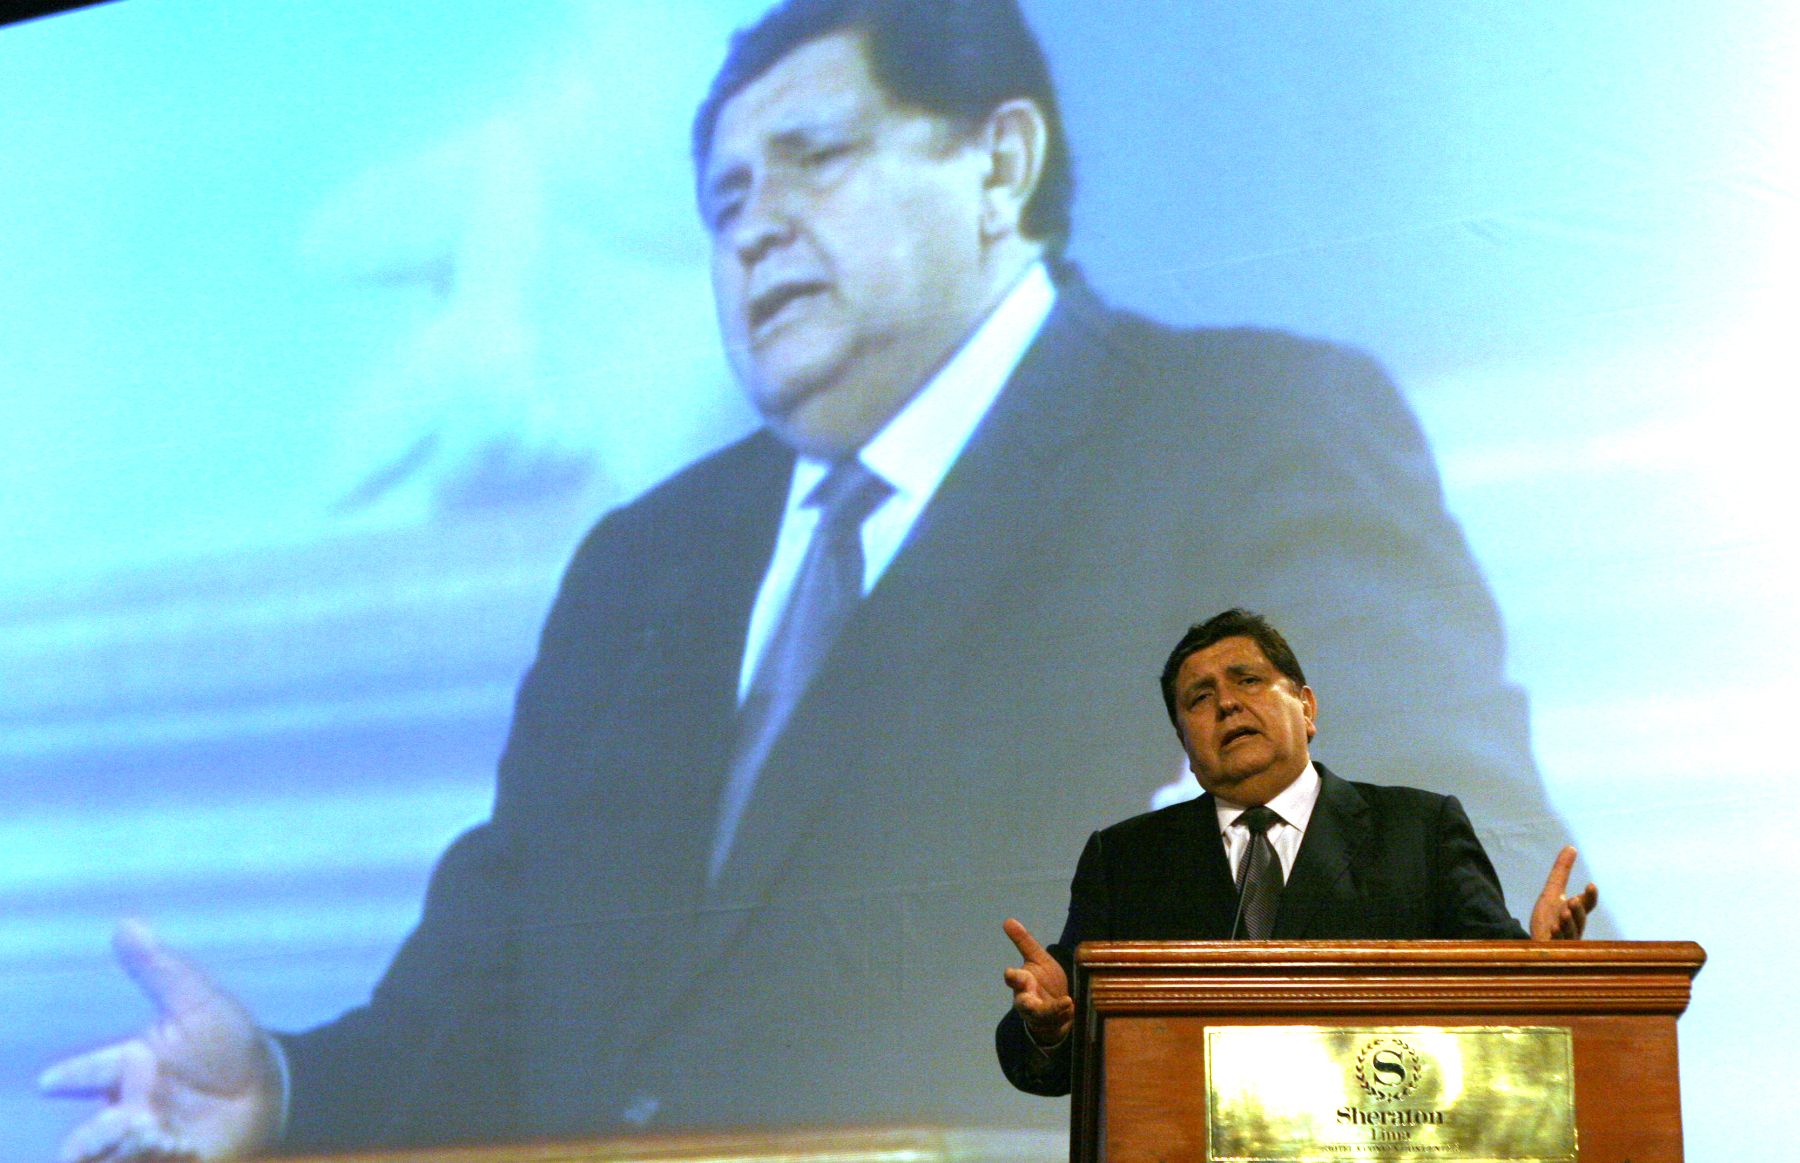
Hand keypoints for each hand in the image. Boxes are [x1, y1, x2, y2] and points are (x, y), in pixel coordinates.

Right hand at [39, 920, 282, 1161]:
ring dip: (122, 1151)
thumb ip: (159, 968)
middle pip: (87, 1137)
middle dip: (96, 1135)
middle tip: (131, 1118)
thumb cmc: (231, 1042)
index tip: (52, 1080)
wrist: (276, 1084)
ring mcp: (149, 1141)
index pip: (91, 1070)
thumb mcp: (198, 1002)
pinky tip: (179, 1146)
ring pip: (109, 1159)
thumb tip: (126, 923)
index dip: (72, 1074)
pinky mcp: (174, 1162)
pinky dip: (156, 1161)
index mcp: (129, 1068)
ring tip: (154, 1130)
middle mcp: (131, 1109)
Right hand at [1002, 918, 1073, 1047]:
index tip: (1010, 973)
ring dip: (1053, 1010)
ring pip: (1042, 1015)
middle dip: (1026, 1003)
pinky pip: (1057, 1021)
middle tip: (1030, 1003)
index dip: (1012, 976)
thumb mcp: (1037, 958)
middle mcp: (1027, 1000)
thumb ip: (1024, 942)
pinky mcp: (1052, 1025)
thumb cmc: (1045, 980)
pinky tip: (1072, 1006)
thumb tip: (1008, 920)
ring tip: (1067, 1002)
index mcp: (1022, 981)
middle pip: (1023, 1003)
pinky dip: (1065, 1013)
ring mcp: (1039, 1015)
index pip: (1013, 978)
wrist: (1059, 1007)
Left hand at [1530, 846, 1598, 939]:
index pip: (1587, 905)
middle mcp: (1574, 928)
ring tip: (1564, 913)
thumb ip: (1561, 872)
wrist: (1535, 946)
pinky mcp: (1554, 952)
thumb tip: (1571, 847)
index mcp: (1575, 914)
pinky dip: (1557, 938)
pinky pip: (1558, 946)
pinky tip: (1553, 930)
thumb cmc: (1548, 919)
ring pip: (1571, 934)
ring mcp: (1565, 942)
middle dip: (1578, 910)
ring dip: (1569, 923)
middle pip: (1580, 919)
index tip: (1590, 884)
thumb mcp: (1551, 893)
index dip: (1590, 896)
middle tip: (1573, 900)